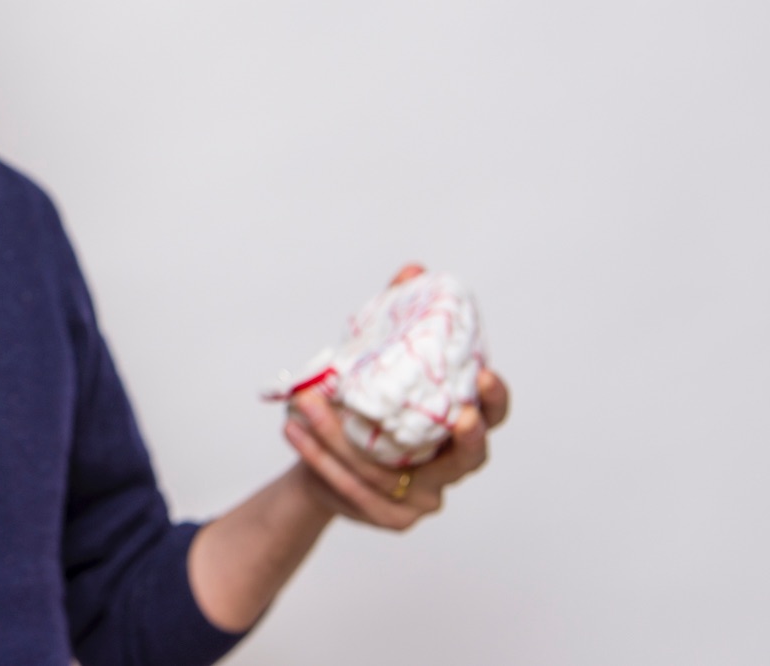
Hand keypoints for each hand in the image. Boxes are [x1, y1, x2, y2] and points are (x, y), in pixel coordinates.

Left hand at [281, 265, 510, 530]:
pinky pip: (354, 486)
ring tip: (306, 402)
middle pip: (468, 458)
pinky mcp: (390, 516)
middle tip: (459, 415)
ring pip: (388, 469)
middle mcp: (448, 467)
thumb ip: (398, 318)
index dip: (494, 400)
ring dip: (341, 434)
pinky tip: (293, 430)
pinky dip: (320, 457)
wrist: (320, 462)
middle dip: (466, 436)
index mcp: (455, 427)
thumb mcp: (375, 360)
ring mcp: (424, 498)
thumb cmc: (360, 408)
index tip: (483, 375)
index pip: (492, 415)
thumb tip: (415, 270)